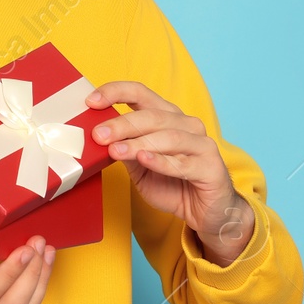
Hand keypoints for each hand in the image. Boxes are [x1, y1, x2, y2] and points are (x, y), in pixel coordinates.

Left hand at [85, 80, 253, 266]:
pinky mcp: (211, 167)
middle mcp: (186, 125)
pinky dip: (161, 161)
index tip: (91, 101)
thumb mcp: (139, 166)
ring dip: (138, 143)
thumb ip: (123, 149)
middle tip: (99, 135)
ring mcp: (202, 144)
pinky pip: (183, 163)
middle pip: (151, 116)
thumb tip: (97, 136)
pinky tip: (144, 159)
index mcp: (167, 117)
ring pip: (167, 137)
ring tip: (115, 150)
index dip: (116, 92)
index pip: (141, 93)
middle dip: (121, 124)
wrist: (205, 211)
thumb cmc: (171, 184)